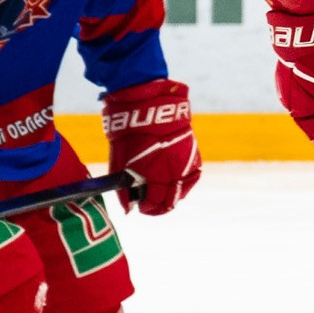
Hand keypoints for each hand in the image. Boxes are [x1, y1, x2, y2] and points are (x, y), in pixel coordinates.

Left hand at [102, 78, 200, 213]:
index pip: (155, 203)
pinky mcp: (193, 153)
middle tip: (148, 203)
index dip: (146, 208)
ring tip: (160, 190)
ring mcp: (187, 162)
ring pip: (183, 190)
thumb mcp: (120, 162)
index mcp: (156, 175)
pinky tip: (172, 178)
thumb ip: (124, 189)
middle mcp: (176, 172)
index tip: (139, 208)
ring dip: (171, 193)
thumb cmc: (128, 132)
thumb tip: (127, 209)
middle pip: (171, 201)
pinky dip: (182, 181)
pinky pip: (191, 176)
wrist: (148, 104)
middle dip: (159, 205)